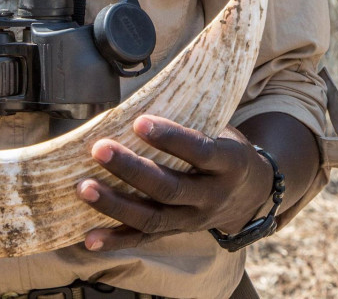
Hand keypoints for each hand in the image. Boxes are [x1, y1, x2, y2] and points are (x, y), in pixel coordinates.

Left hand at [76, 116, 273, 251]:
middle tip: (99, 149)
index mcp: (228, 163)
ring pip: (154, 217)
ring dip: (115, 205)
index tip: (138, 121)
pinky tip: (89, 239)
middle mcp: (212, 196)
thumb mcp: (221, 129)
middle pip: (169, 187)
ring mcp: (195, 220)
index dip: (170, 137)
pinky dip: (116, 240)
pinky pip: (145, 240)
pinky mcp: (178, 233)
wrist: (253, 194)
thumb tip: (143, 97)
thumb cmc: (225, 147)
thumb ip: (190, 119)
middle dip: (131, 169)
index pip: (199, 151)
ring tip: (84, 188)